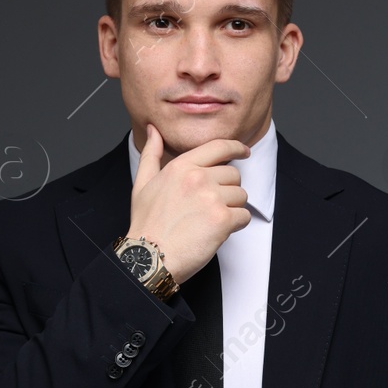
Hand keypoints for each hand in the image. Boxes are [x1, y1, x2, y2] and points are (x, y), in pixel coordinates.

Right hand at [126, 123, 252, 285]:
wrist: (150, 256)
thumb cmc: (146, 223)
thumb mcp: (142, 183)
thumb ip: (151, 154)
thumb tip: (154, 131)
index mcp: (181, 166)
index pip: (218, 147)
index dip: (236, 148)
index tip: (244, 151)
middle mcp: (198, 178)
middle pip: (233, 175)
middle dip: (228, 190)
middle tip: (211, 207)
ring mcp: (212, 198)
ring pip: (241, 196)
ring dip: (232, 208)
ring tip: (210, 220)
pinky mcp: (223, 219)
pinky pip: (244, 216)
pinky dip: (236, 225)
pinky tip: (218, 231)